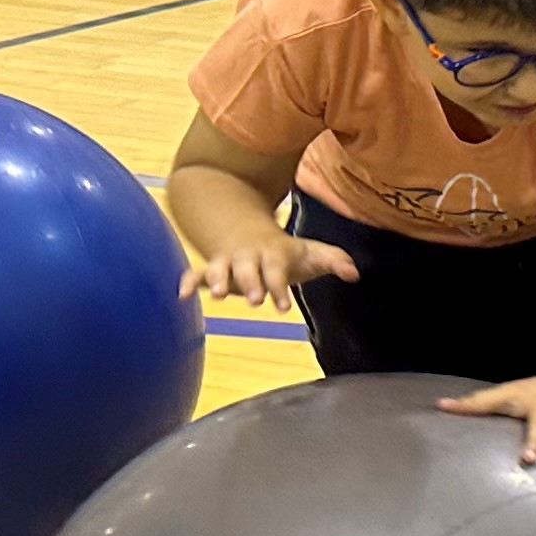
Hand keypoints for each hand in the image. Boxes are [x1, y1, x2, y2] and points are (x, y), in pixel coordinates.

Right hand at [183, 231, 355, 309]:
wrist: (248, 229)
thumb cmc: (285, 250)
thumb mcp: (311, 252)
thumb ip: (334, 260)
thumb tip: (354, 273)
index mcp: (273, 254)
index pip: (277, 270)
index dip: (279, 287)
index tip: (282, 306)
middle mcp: (248, 257)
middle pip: (247, 269)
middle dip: (250, 284)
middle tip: (254, 300)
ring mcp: (228, 261)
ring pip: (218, 268)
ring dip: (215, 280)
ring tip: (215, 295)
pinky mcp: (212, 268)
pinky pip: (195, 273)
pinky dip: (187, 282)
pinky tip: (181, 296)